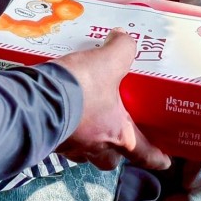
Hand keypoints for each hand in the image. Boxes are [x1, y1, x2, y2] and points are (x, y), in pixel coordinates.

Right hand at [54, 30, 170, 171]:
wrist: (35, 102)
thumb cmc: (81, 88)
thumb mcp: (108, 60)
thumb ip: (122, 48)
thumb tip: (122, 37)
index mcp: (118, 134)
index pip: (143, 154)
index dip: (156, 158)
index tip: (165, 162)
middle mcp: (95, 146)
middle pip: (110, 159)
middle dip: (114, 151)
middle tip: (114, 136)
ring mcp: (70, 147)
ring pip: (84, 152)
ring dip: (87, 142)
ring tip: (85, 121)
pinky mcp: (47, 141)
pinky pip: (61, 141)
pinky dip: (64, 130)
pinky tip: (61, 113)